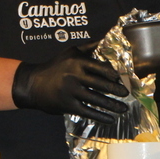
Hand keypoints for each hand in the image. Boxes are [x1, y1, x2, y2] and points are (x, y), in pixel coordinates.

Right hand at [11, 42, 128, 122]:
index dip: (114, 75)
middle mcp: (74, 75)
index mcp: (77, 61)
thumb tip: (105, 39)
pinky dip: (101, 116)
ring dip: (113, 106)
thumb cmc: (55, 67)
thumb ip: (88, 47)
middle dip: (117, 90)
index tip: (121, 79)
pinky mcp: (68, 105)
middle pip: (102, 84)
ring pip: (97, 100)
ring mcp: (71, 91)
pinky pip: (88, 112)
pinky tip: (111, 119)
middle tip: (126, 94)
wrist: (33, 83)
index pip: (101, 68)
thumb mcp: (69, 53)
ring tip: (124, 109)